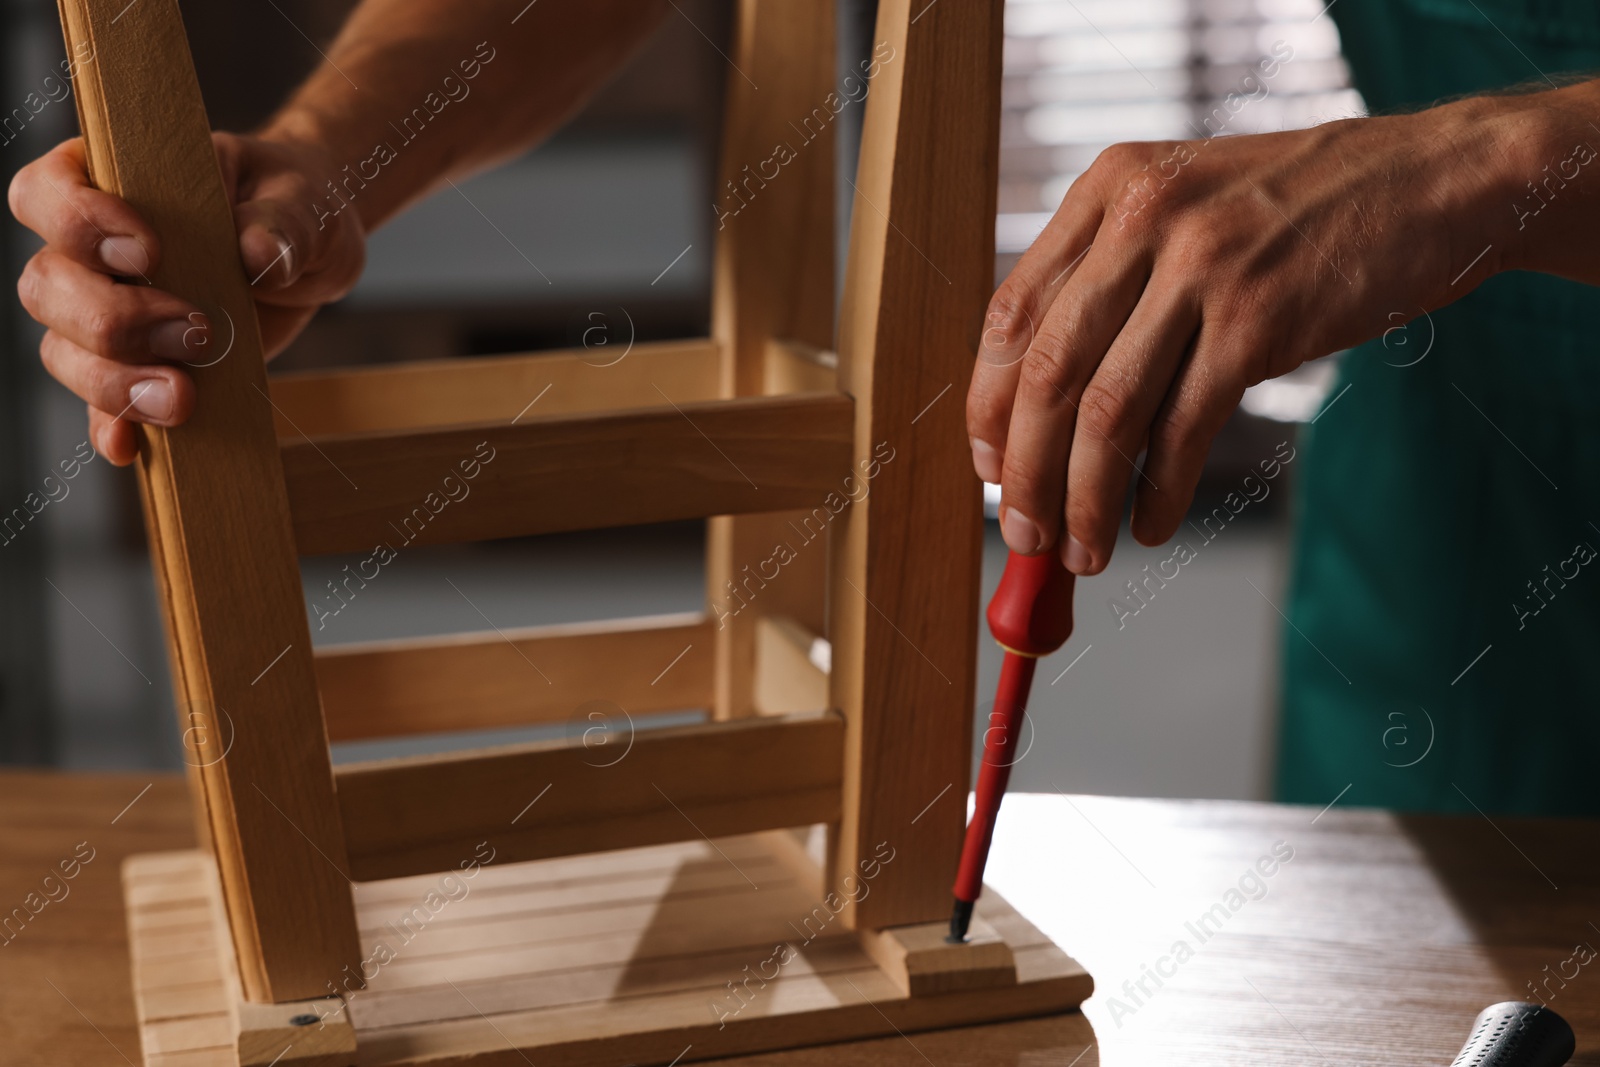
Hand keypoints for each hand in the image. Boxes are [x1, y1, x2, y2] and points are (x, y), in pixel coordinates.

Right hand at [10, 132, 365, 464]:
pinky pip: (101, 404)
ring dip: (114, 381)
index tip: (150, 251)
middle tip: (196, 332)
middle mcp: (92, 250)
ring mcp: (109, 312)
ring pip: (63, 349)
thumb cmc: (292, 208)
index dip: (78, 222)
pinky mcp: (139, 366)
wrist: (309, 254)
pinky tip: (129, 447)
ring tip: (182, 395)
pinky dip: (111, 426)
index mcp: (115, 182)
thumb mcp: (303, 203)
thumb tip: (260, 255)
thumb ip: (283, 221)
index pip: (47, 193)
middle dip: (113, 320)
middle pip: (47, 285)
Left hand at [966, 98, 1522, 573]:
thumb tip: (1042, 404)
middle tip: (1023, 533)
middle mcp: (1143, 219)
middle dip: (1025, 473)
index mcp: (1109, 187)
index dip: (988, 406)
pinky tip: (1151, 525)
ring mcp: (1201, 268)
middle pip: (1047, 373)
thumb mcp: (1187, 206)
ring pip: (1106, 412)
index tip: (988, 467)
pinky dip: (1158, 494)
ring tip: (1082, 552)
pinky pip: (1182, 430)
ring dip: (1083, 499)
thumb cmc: (1305, 206)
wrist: (1436, 179)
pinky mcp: (1260, 320)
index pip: (1011, 313)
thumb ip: (1115, 276)